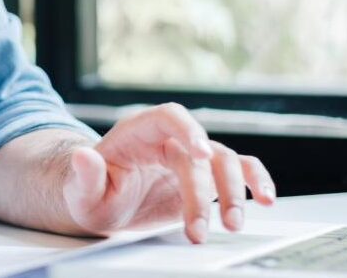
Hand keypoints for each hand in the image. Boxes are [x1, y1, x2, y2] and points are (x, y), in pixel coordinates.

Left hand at [61, 103, 274, 243]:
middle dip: (204, 191)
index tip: (201, 153)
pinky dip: (256, 181)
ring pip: (225, 162)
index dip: (188, 130)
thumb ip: (84, 175)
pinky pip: (239, 170)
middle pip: (200, 152)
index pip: (169, 117)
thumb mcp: (80, 192)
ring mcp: (191, 158)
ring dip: (233, 192)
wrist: (105, 204)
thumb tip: (81, 156)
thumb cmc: (92, 193)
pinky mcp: (206, 178)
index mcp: (139, 132)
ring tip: (232, 224)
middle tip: (200, 229)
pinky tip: (266, 199)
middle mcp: (169, 140)